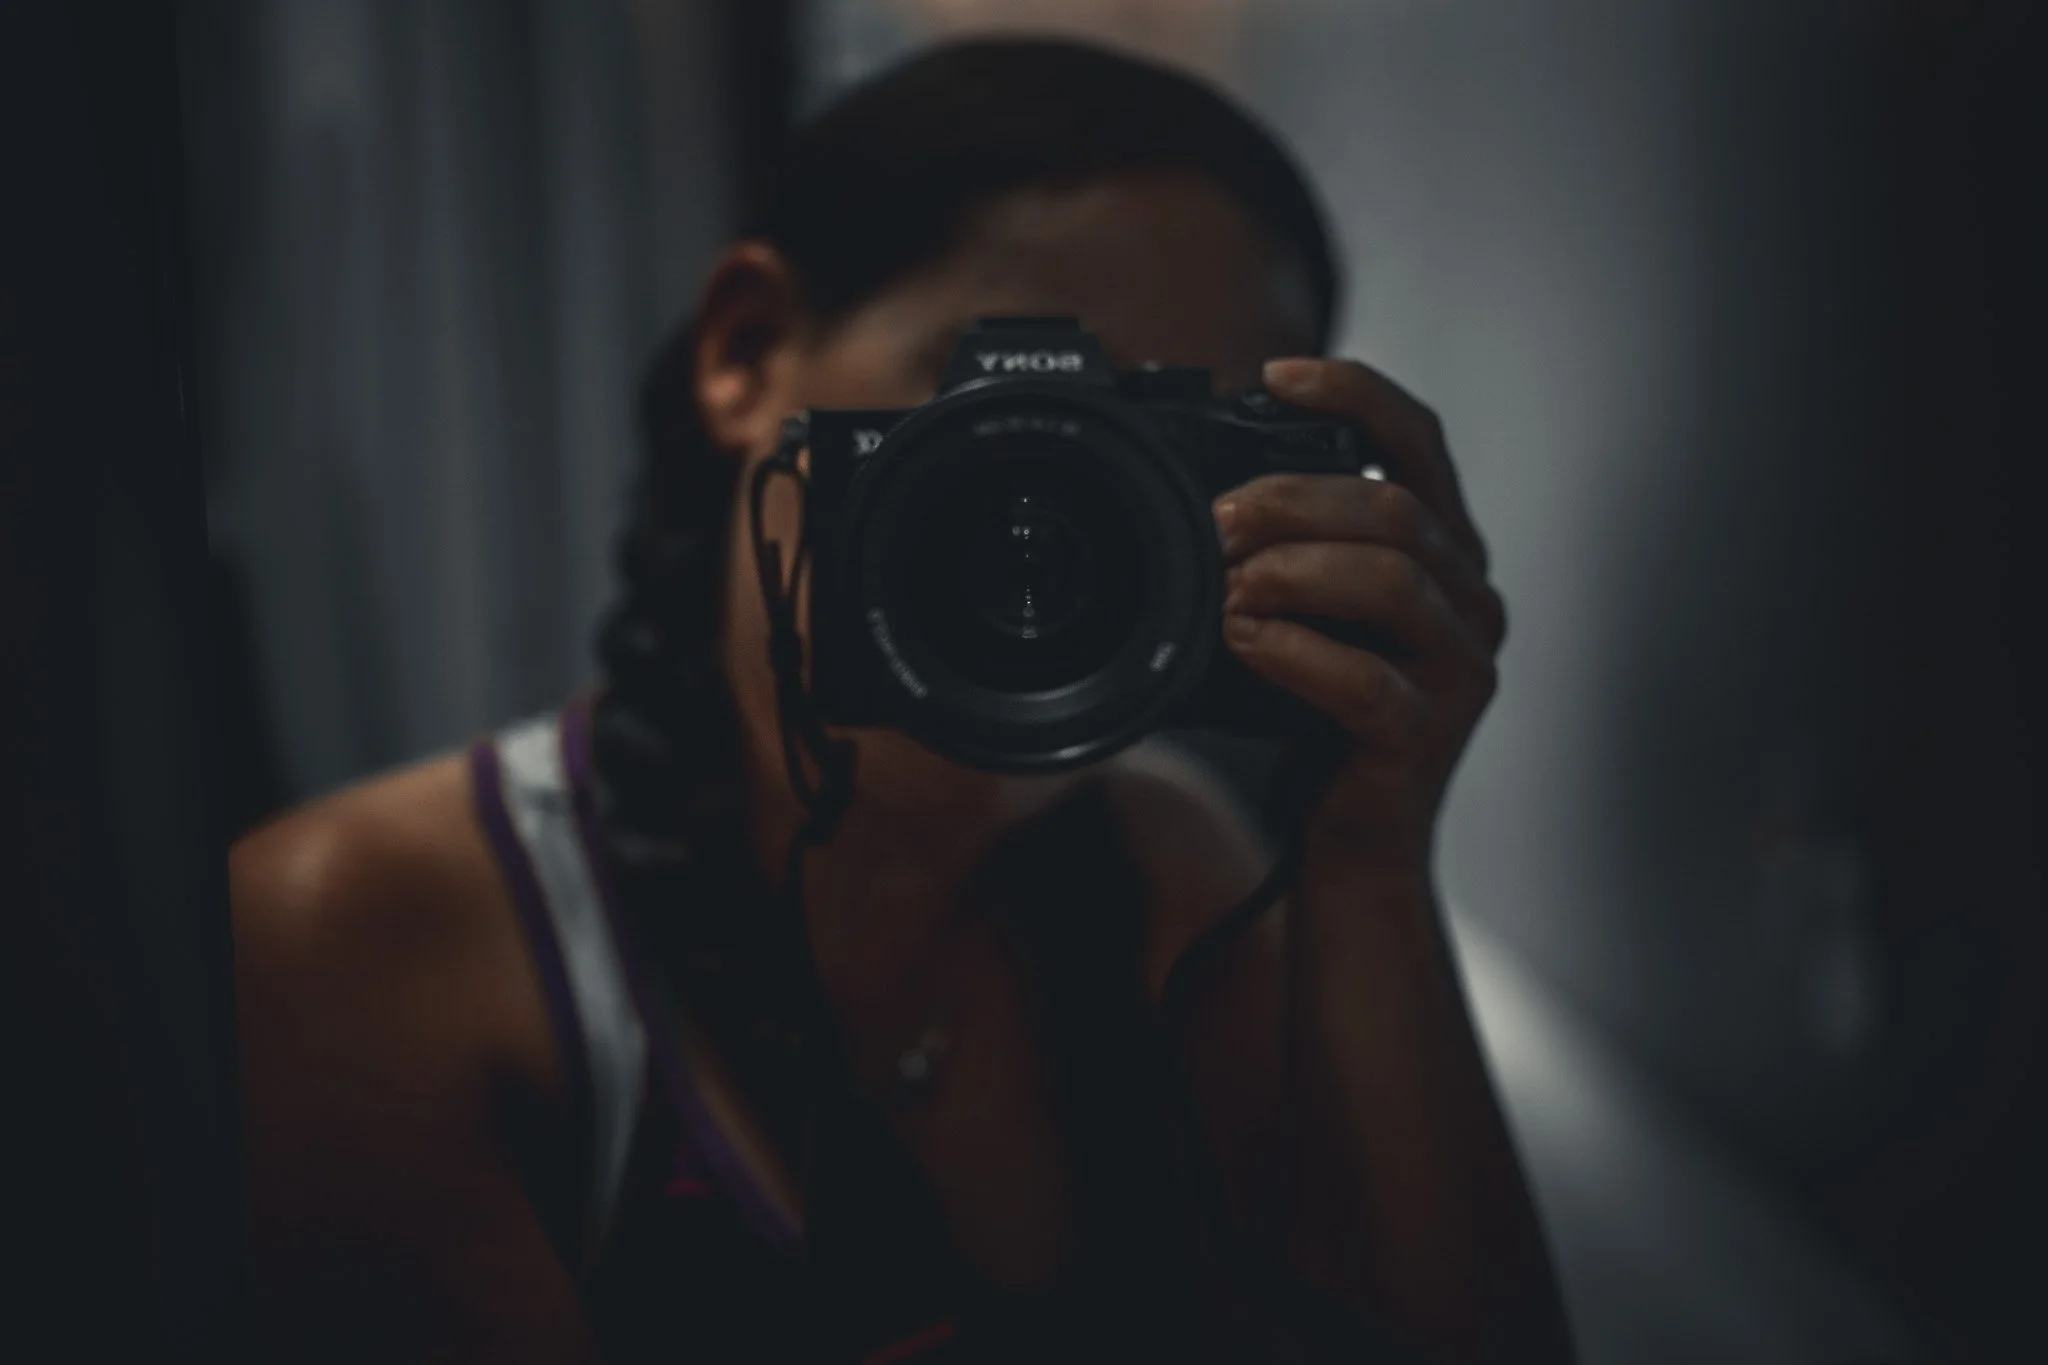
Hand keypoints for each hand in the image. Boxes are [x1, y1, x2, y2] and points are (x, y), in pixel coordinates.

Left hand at [1213, 357, 1506, 870]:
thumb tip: (1211, 497)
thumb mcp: (1307, 611)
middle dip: (1289, 500)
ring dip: (1290, 569)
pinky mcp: (1426, 735)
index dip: (1355, 393)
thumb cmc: (1317, 718)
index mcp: (1444, 550)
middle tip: (1214, 523)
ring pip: (1390, 579)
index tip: (1276, 374)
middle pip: (1394, 507)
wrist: (1350, 842)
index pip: (1419, 440)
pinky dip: (1290, 651)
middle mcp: (1468, 599)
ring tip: (1225, 587)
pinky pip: (1364, 679)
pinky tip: (1242, 641)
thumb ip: (1288, 547)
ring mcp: (1458, 669)